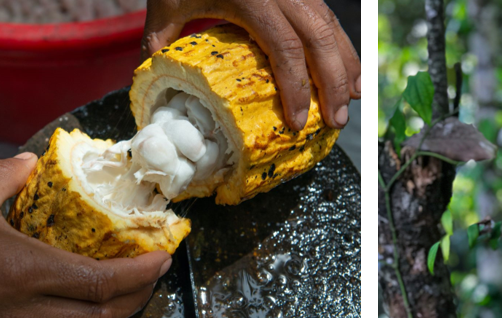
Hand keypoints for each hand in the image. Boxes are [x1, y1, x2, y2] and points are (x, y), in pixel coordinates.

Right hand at [0, 153, 172, 317]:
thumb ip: (5, 177)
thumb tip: (29, 162)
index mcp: (28, 271)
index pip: (104, 281)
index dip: (141, 273)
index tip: (161, 260)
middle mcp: (26, 311)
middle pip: (102, 315)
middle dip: (137, 298)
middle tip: (150, 278)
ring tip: (122, 299)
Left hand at [141, 0, 361, 130]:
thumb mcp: (167, 4)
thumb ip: (159, 42)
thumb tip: (152, 84)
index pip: (285, 48)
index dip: (296, 88)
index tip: (298, 121)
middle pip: (320, 42)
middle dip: (332, 85)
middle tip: (336, 122)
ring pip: (332, 29)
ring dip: (345, 67)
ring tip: (349, 102)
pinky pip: (330, 19)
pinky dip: (343, 48)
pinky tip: (348, 72)